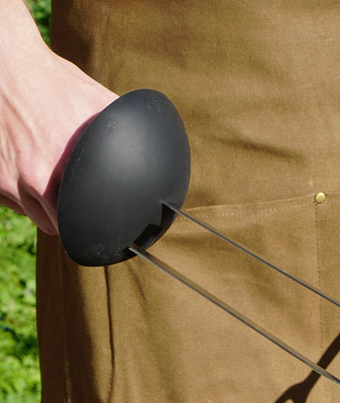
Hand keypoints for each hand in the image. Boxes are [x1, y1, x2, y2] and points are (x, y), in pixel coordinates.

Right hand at [0, 2, 117, 233]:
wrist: (8, 66)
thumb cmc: (55, 84)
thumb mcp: (98, 105)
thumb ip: (124, 134)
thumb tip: (154, 153)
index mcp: (65, 167)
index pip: (86, 222)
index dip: (98, 225)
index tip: (104, 220)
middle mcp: (35, 179)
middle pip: (62, 226)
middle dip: (74, 215)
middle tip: (79, 193)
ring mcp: (9, 180)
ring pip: (39, 219)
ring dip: (50, 208)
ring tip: (57, 181)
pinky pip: (17, 205)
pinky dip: (26, 197)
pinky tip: (33, 173)